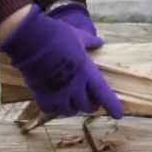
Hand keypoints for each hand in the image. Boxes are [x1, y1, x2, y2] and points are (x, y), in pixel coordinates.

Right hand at [0, 5, 123, 117]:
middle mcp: (75, 87)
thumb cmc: (59, 37)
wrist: (33, 41)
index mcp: (87, 72)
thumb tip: (99, 42)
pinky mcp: (42, 96)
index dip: (112, 106)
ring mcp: (59, 94)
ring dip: (72, 106)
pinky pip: (51, 109)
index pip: (103, 94)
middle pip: (87, 107)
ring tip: (69, 98)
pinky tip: (52, 97)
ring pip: (70, 111)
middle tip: (87, 98)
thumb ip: (90, 42)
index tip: (119, 115)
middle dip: (89, 104)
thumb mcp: (79, 37)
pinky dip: (53, 106)